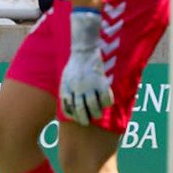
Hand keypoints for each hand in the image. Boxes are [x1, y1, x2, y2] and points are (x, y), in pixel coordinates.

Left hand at [59, 9, 114, 125]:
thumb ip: (66, 92)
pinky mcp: (101, 82)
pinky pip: (106, 98)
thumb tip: (69, 108)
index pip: (68, 107)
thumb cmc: (74, 66)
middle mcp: (78, 88)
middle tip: (87, 122)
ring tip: (97, 114)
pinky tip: (106, 102)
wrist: (84, 50)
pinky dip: (107, 103)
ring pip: (94, 106)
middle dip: (84, 119)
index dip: (72, 116)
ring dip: (96, 113)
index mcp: (67, 88)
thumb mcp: (65, 79)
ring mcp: (90, 85)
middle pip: (81, 109)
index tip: (76, 118)